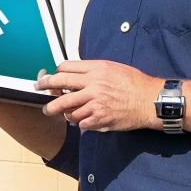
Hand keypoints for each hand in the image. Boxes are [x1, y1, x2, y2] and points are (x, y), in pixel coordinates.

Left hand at [38, 60, 163, 131]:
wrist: (151, 100)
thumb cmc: (135, 84)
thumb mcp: (113, 68)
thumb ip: (93, 70)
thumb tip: (74, 73)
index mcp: (97, 69)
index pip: (65, 68)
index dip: (55, 73)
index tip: (50, 77)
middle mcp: (94, 84)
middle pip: (59, 84)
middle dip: (45, 87)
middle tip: (39, 89)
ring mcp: (95, 102)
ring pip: (67, 108)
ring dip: (61, 111)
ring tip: (56, 112)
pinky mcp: (99, 118)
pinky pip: (80, 123)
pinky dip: (79, 123)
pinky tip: (82, 120)